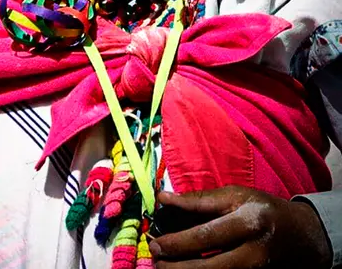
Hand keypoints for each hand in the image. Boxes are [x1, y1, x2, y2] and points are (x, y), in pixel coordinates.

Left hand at [150, 187, 331, 267]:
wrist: (302, 237)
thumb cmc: (263, 211)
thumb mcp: (236, 196)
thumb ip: (199, 200)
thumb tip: (163, 198)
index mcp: (249, 223)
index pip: (206, 235)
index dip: (177, 242)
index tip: (155, 244)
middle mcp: (254, 252)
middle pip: (209, 267)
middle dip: (177, 266)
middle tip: (156, 259)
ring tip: (165, 267)